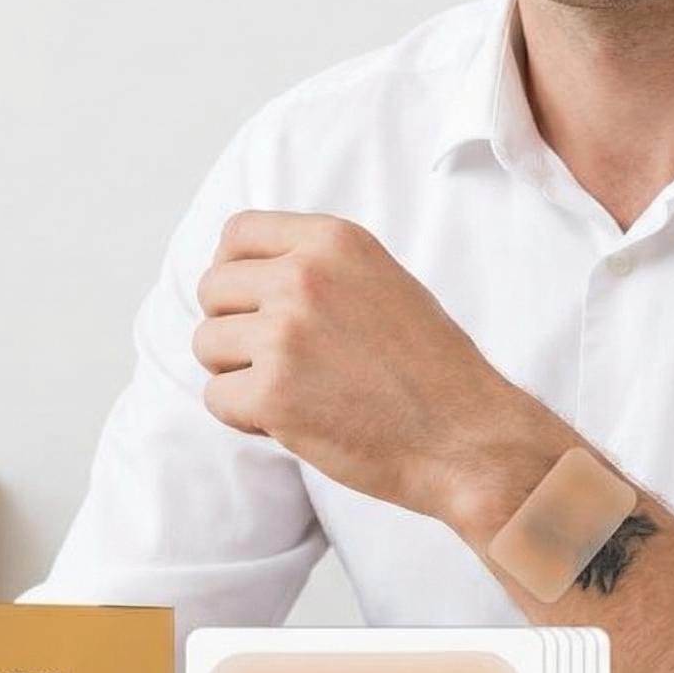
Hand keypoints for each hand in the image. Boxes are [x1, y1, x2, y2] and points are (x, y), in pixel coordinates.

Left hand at [192, 211, 573, 531]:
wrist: (466, 438)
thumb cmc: (433, 372)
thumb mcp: (383, 284)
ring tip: (292, 393)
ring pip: (207, 345)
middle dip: (234, 330)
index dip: (234, 273)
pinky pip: (216, 399)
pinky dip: (246, 419)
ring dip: (237, 375)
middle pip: (213, 290)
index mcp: (334, 241)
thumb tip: (249, 275)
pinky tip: (294, 422)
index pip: (237, 234)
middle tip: (279, 363)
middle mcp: (304, 277)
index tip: (252, 307)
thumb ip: (321, 269)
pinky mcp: (272, 393)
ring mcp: (285, 334)